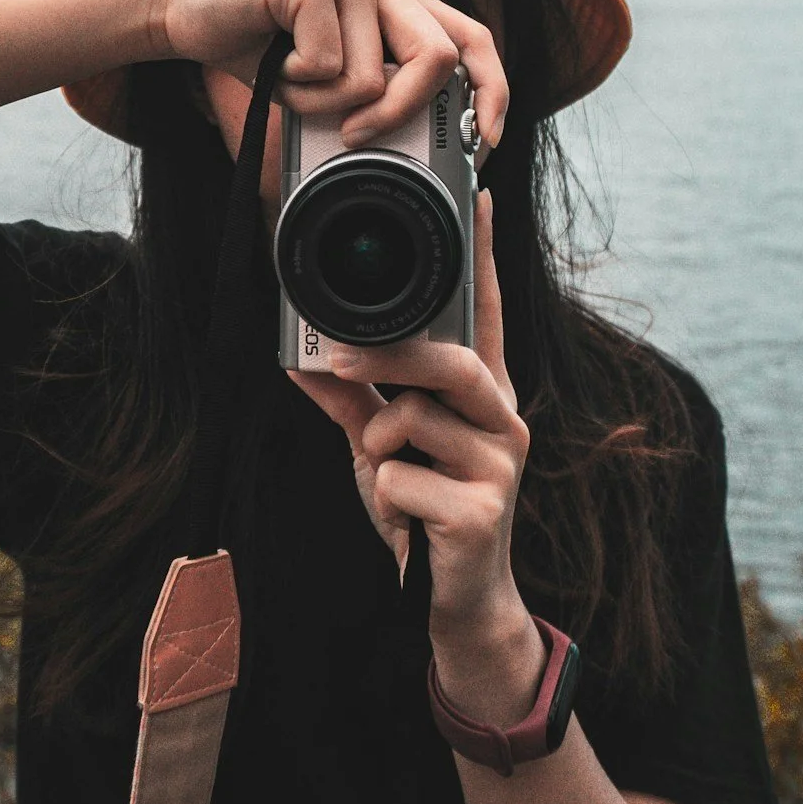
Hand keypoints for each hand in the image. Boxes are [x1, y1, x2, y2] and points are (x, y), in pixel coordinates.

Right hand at [150, 0, 507, 146]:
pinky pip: (324, 61)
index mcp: (401, 1)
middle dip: (401, 113)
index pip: (473, 41)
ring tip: (291, 82)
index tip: (482, 144)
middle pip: (437, 58)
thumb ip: (379, 97)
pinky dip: (295, 85)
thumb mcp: (334, 84)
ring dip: (324, 104)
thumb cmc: (267, 53)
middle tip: (357, 136)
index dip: (491, 93)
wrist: (192, 15)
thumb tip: (429, 150)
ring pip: (370, 74)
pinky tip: (271, 60)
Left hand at [292, 192, 543, 720]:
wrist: (452, 604)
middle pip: (453, 360)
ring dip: (380, 446)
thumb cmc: (423, 513)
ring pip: (418, 419)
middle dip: (392, 357)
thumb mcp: (379, 450)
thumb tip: (299, 360)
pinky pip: (401, 478)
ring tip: (388, 475)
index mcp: (483, 396)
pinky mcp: (483, 513)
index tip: (481, 200)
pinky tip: (407, 521)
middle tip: (339, 360)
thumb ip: (351, 403)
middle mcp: (503, 420)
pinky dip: (382, 496)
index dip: (484, 258)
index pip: (486, 316)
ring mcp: (500, 466)